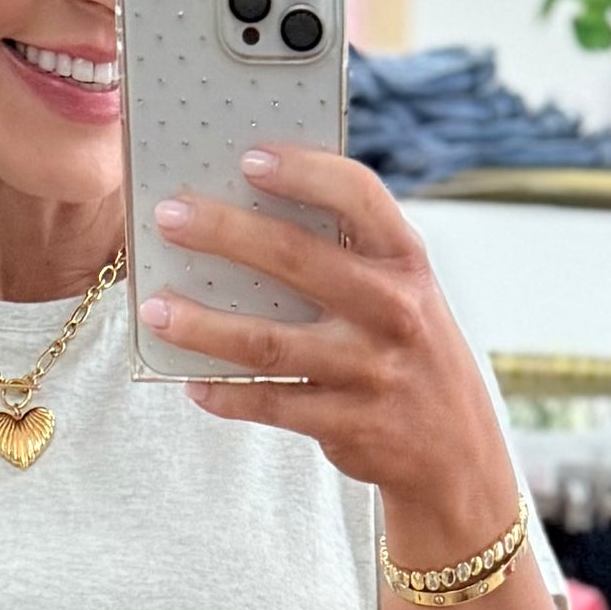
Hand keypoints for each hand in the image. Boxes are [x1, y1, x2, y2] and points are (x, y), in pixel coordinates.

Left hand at [137, 145, 520, 558]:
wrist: (457, 452)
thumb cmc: (411, 353)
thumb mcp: (405, 293)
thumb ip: (350, 256)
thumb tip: (251, 215)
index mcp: (406, 261)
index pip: (358, 195)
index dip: (302, 171)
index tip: (248, 157)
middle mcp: (393, 310)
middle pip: (296, 259)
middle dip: (225, 232)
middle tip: (169, 216)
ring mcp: (370, 370)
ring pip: (270, 343)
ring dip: (203, 325)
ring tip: (154, 310)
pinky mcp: (347, 423)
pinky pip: (272, 404)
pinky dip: (226, 395)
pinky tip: (190, 382)